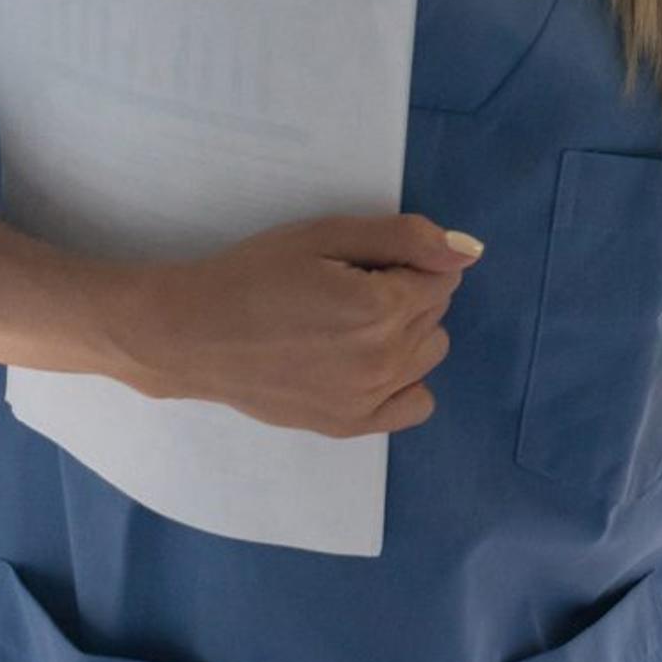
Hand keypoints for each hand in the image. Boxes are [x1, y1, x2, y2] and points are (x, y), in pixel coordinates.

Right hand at [79, 215, 480, 435]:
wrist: (192, 334)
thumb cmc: (254, 274)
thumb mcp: (326, 235)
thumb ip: (405, 239)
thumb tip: (469, 253)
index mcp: (382, 308)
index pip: (441, 276)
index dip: (403, 261)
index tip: (358, 263)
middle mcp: (385, 360)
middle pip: (436, 313)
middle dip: (406, 292)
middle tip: (344, 288)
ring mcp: (369, 400)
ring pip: (429, 354)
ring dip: (406, 333)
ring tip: (348, 323)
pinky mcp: (350, 426)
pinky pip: (416, 405)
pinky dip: (403, 381)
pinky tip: (365, 363)